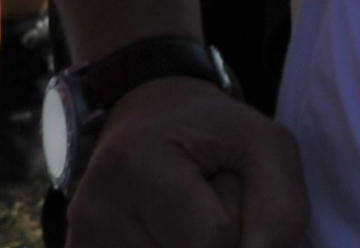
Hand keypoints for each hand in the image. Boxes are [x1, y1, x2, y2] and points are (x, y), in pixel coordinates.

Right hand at [70, 76, 308, 247]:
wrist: (149, 124)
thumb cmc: (214, 136)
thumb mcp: (267, 147)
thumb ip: (280, 208)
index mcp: (134, 161)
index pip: (211, 240)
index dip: (239, 223)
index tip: (223, 184)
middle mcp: (92, 209)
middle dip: (216, 245)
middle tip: (203, 203)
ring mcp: (79, 241)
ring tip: (184, 220)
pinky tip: (164, 234)